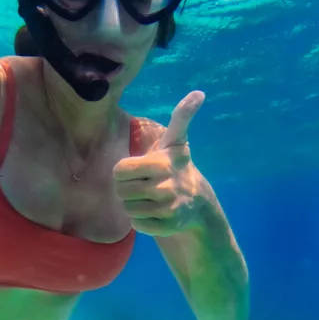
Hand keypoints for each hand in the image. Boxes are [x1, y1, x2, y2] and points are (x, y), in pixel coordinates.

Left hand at [113, 90, 207, 237]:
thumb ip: (182, 117)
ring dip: (133, 205)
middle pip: (121, 192)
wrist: (198, 203)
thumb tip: (199, 93)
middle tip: (141, 186)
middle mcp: (166, 186)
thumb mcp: (176, 142)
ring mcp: (168, 208)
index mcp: (162, 163)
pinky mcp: (168, 226)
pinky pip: (137, 225)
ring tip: (147, 199)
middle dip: (127, 190)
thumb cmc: (176, 167)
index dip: (123, 172)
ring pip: (128, 209)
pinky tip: (154, 213)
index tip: (135, 170)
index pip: (119, 171)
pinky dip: (141, 221)